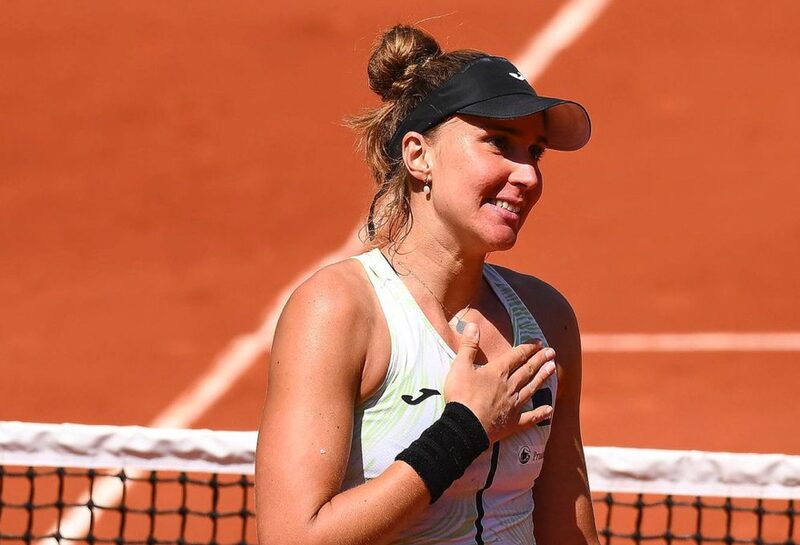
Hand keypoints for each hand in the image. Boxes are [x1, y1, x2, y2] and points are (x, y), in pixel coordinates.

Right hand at [443, 322, 555, 442]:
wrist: (465, 427)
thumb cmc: (461, 396)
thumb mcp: (460, 366)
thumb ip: (468, 346)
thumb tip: (474, 325)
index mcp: (498, 372)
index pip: (516, 356)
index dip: (528, 348)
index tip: (539, 342)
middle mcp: (510, 386)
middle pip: (528, 370)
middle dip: (540, 359)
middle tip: (552, 352)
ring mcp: (513, 405)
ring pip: (532, 388)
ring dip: (543, 378)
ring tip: (553, 368)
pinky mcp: (512, 423)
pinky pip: (530, 418)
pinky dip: (540, 413)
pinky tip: (549, 409)